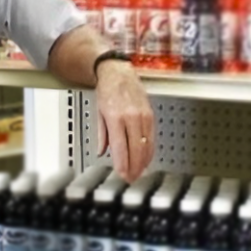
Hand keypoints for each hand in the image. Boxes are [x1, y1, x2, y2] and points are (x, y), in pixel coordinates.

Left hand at [94, 60, 154, 183]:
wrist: (118, 72)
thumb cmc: (107, 90)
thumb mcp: (99, 113)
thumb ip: (102, 135)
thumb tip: (102, 151)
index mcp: (116, 117)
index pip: (121, 147)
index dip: (123, 164)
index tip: (122, 174)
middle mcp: (132, 116)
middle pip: (136, 149)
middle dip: (134, 167)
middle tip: (130, 178)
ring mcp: (143, 116)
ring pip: (146, 145)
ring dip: (143, 161)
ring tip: (138, 172)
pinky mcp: (150, 115)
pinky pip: (152, 137)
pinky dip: (149, 150)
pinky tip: (146, 158)